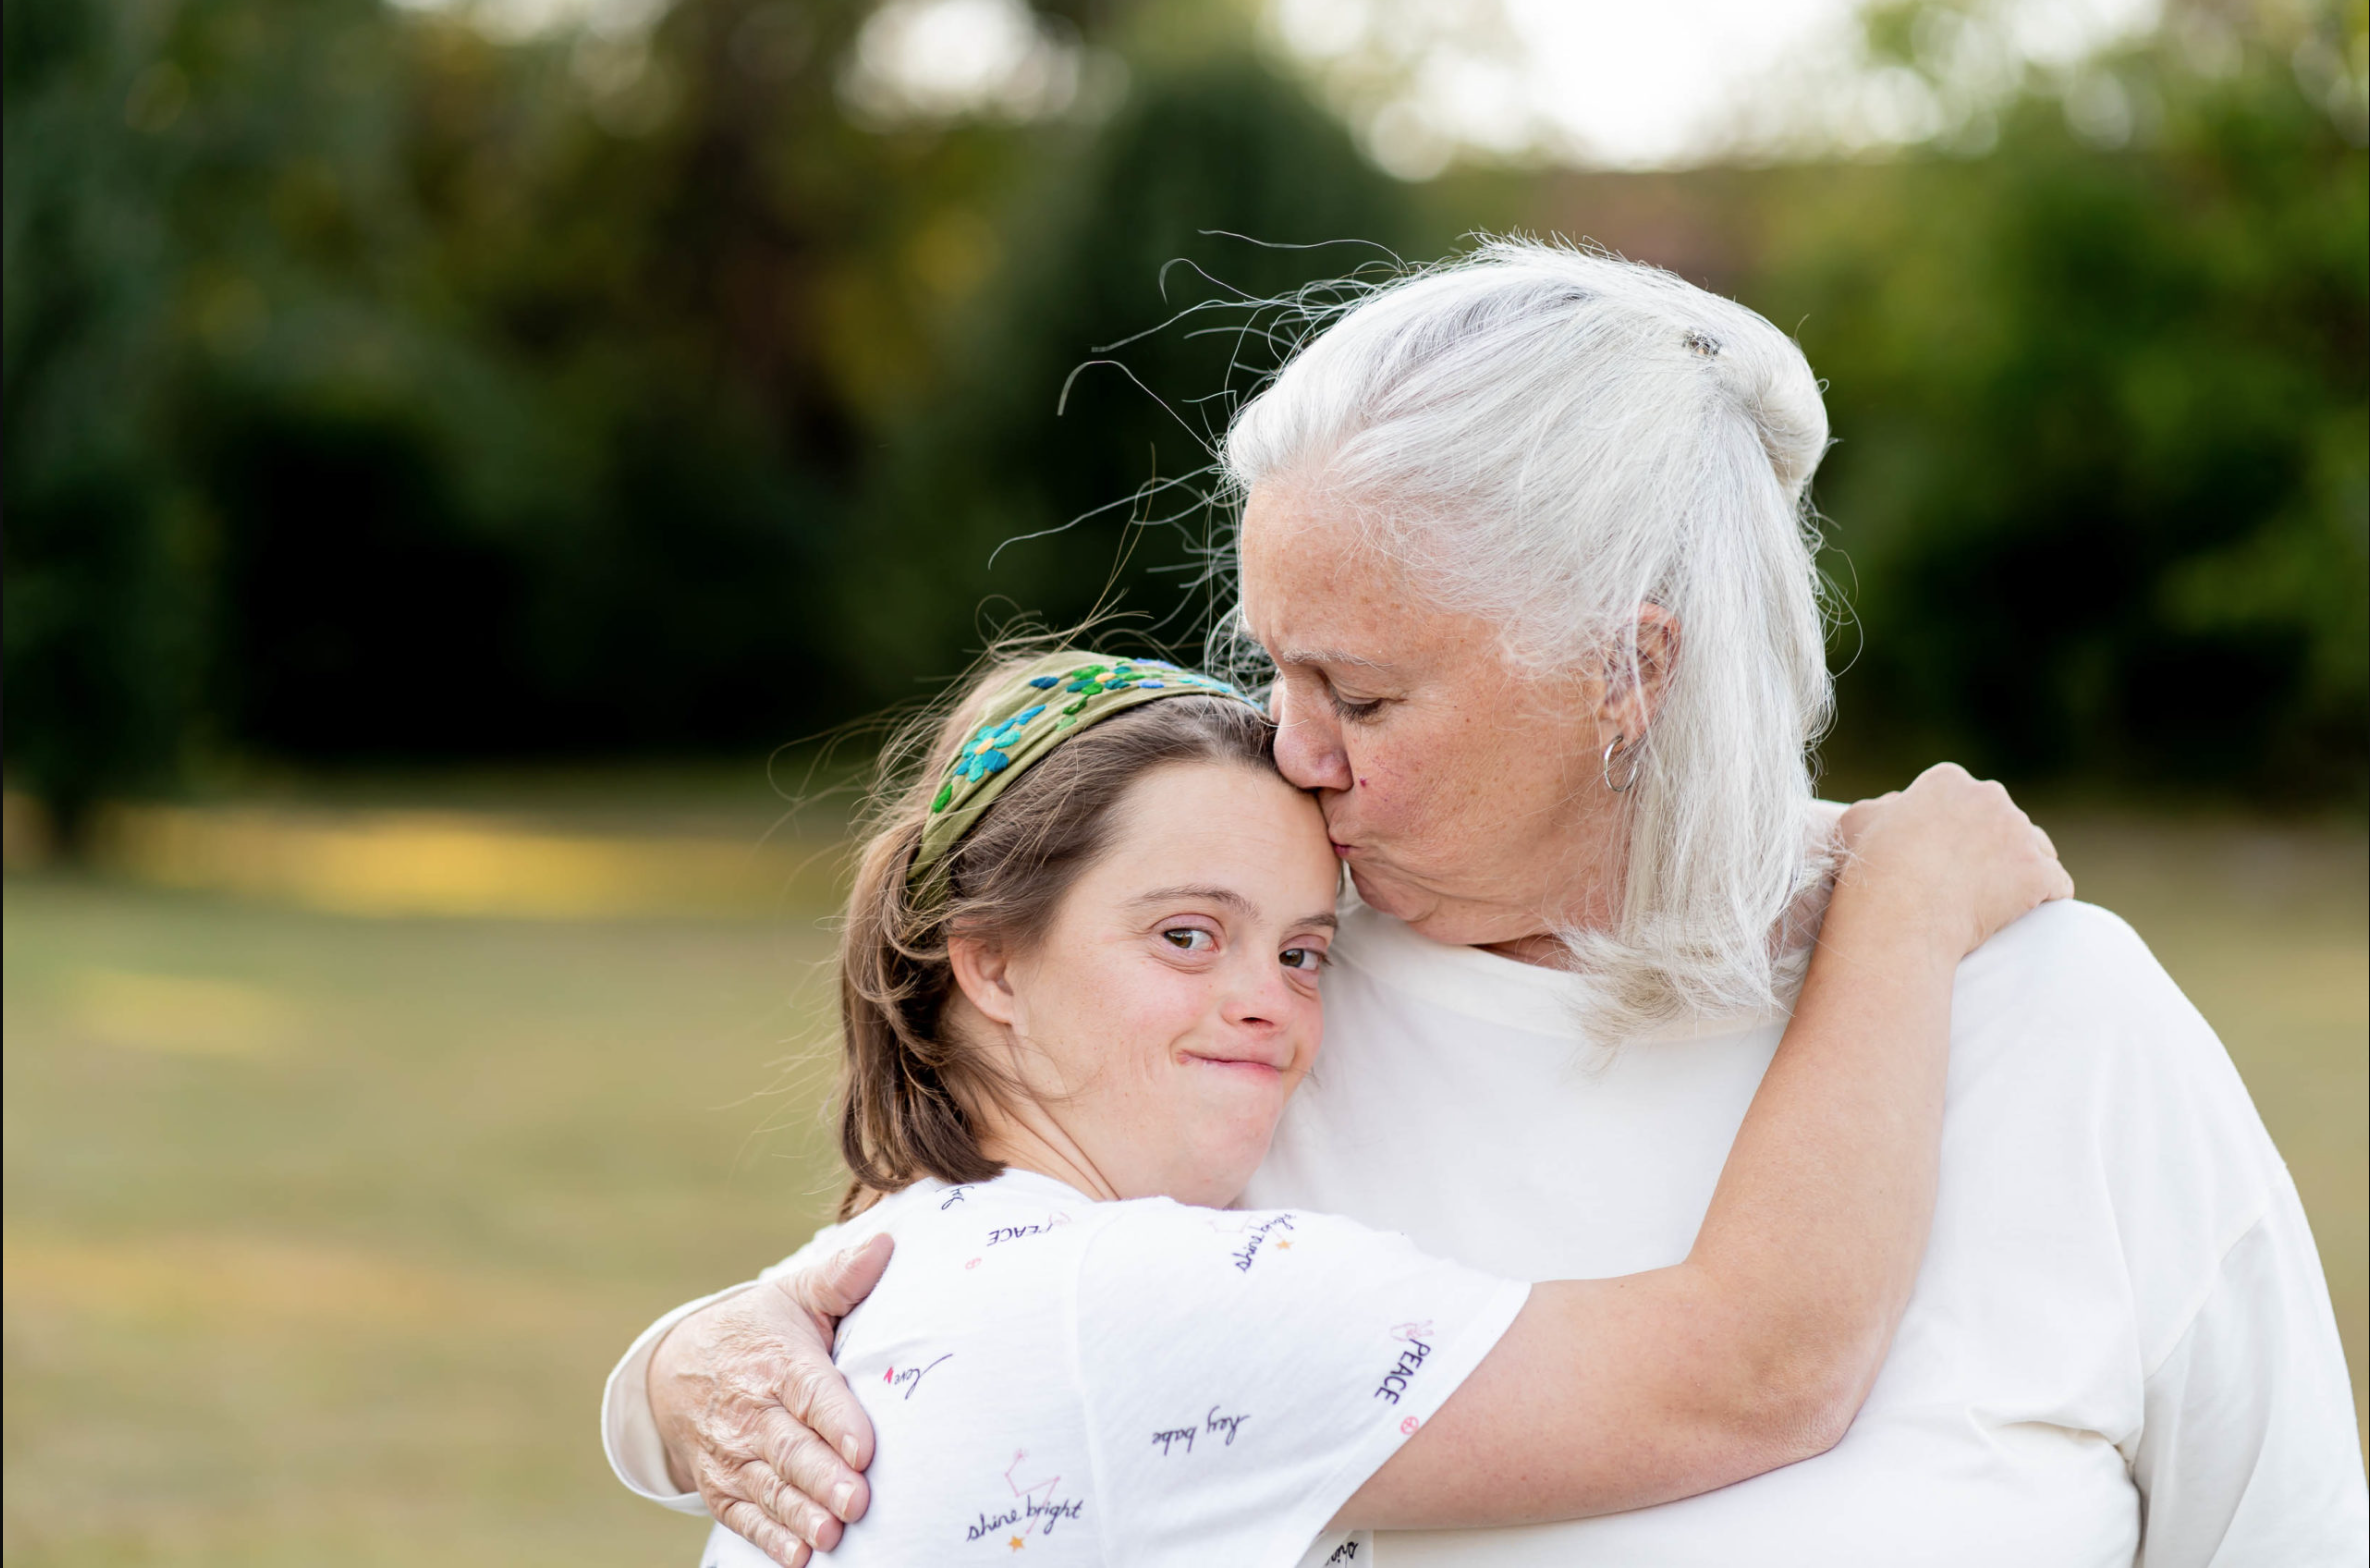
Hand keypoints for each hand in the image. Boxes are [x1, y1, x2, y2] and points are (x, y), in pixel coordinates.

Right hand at [648, 1234, 893, 1566]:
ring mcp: (732, 1452)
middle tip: (857, 1502)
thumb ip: (841, 1278)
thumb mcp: (794, 1296)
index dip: (837, 1422)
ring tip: (831, 1535)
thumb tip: (886, 1244)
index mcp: (778, 1362)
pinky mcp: (720, 1484)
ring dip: (800, 1514)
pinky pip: (744, 1515)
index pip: (811, 1393)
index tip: (866, 1449)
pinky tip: (798, 1555)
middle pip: (790, 1448)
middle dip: (823, 1478)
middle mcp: (752, 1410)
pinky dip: (768, 1537)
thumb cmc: (758, 1329)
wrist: (676, 1365)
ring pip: (769, 1487)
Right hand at [1832, 763, 2072, 958]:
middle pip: (2002, 819)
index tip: (1942, 855)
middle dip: (1991, 845)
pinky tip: (2032, 911)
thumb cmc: (1871, 868)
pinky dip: (2047, 897)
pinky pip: (2057, 883)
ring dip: (2020, 869)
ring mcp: (2019, 833)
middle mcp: (1990, 797)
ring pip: (2034, 847)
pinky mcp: (2039, 872)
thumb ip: (1883, 807)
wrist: (1899, 913)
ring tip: (1998, 898)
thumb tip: (1898, 806)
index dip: (1953, 827)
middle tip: (1967, 880)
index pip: (1963, 798)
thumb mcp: (1856, 822)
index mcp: (1948, 781)